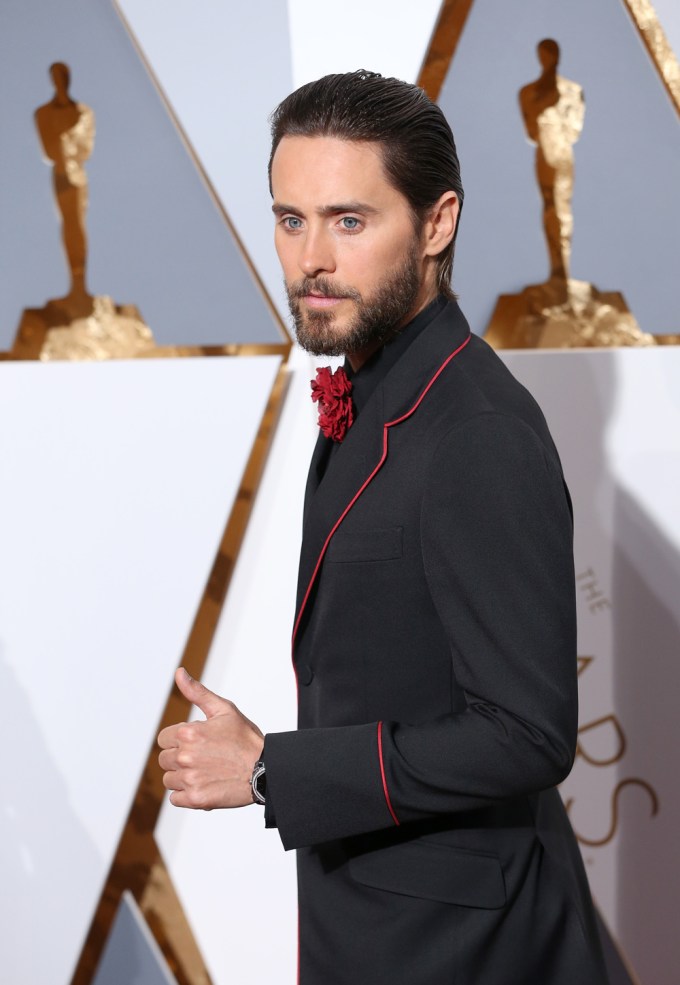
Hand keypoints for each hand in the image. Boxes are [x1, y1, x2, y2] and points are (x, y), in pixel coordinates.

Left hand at [158, 667, 263, 809]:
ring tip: (206, 772)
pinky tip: (205, 785)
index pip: (163, 739)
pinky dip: (187, 795)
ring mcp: (190, 779)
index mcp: (188, 733)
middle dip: (180, 758)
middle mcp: (185, 756)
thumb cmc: (246, 739)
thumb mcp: (224, 709)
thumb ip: (197, 692)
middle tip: (204, 758)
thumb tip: (179, 673)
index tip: (195, 743)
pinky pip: (175, 799)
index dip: (178, 739)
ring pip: (169, 780)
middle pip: (165, 760)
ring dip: (183, 777)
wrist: (266, 769)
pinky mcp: (196, 799)